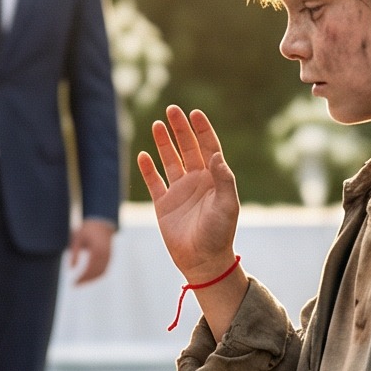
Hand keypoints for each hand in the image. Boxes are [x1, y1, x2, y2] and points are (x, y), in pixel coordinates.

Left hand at [68, 218, 114, 285]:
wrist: (101, 223)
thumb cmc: (87, 229)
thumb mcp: (77, 238)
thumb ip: (74, 252)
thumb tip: (71, 268)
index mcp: (97, 249)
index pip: (90, 268)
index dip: (82, 277)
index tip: (73, 283)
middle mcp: (105, 254)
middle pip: (96, 272)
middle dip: (85, 280)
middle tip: (74, 285)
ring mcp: (109, 256)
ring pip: (101, 272)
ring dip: (91, 280)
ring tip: (80, 283)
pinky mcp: (110, 257)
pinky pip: (104, 270)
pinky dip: (96, 276)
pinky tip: (88, 278)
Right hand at [139, 106, 240, 284]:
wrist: (203, 261)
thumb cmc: (219, 234)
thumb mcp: (227, 205)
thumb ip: (224, 180)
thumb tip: (216, 155)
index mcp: (214, 179)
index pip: (209, 147)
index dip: (202, 130)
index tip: (195, 113)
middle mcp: (197, 181)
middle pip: (188, 148)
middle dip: (181, 129)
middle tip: (172, 109)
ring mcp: (179, 192)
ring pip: (170, 160)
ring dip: (164, 143)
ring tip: (157, 124)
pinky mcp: (163, 204)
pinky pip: (154, 182)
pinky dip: (148, 169)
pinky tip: (143, 155)